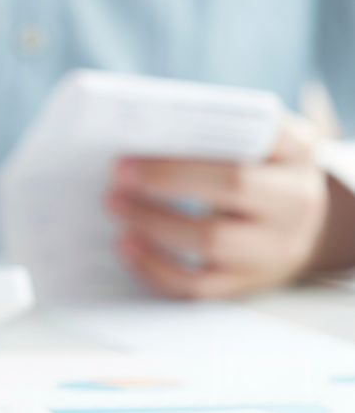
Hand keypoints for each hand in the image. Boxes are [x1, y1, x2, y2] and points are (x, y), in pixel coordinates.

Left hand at [107, 118, 340, 298]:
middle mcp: (294, 202)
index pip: (253, 137)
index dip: (198, 140)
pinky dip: (157, 267)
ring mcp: (273, 249)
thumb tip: (146, 126)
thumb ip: (217, 129)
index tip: (140, 146)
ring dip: (155, 224)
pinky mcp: (245, 283)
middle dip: (168, 180)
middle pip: (233, 187)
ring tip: (116, 206)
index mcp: (295, 155)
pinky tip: (127, 246)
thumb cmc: (257, 168)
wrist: (296, 224)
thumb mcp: (256, 139)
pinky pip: (198, 285)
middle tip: (118, 176)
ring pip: (213, 241)